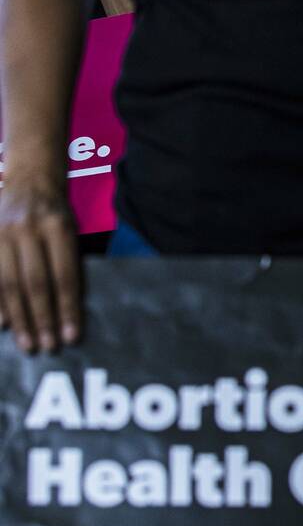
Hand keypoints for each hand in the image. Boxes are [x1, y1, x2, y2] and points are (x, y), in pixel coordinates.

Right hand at [0, 182, 80, 352]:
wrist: (28, 179)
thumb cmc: (57, 213)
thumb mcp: (72, 230)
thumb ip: (69, 264)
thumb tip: (69, 310)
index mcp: (58, 227)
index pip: (65, 276)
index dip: (68, 308)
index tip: (72, 336)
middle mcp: (27, 230)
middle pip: (35, 283)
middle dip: (43, 319)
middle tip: (48, 347)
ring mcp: (2, 234)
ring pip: (8, 284)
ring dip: (19, 318)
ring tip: (28, 344)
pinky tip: (3, 324)